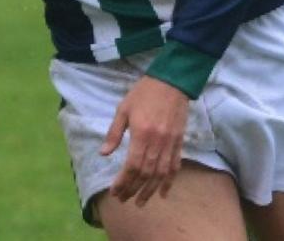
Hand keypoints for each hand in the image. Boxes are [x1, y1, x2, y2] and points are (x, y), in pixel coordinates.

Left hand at [100, 75, 188, 206]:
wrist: (171, 81)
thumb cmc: (143, 93)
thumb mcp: (123, 109)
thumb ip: (114, 133)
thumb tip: (103, 154)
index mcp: (142, 133)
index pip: (132, 166)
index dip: (123, 182)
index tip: (115, 192)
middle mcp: (157, 142)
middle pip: (146, 174)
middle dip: (134, 189)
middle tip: (124, 200)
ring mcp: (170, 143)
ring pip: (161, 174)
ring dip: (150, 191)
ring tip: (141, 202)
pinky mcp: (179, 142)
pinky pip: (175, 166)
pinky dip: (169, 182)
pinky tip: (163, 193)